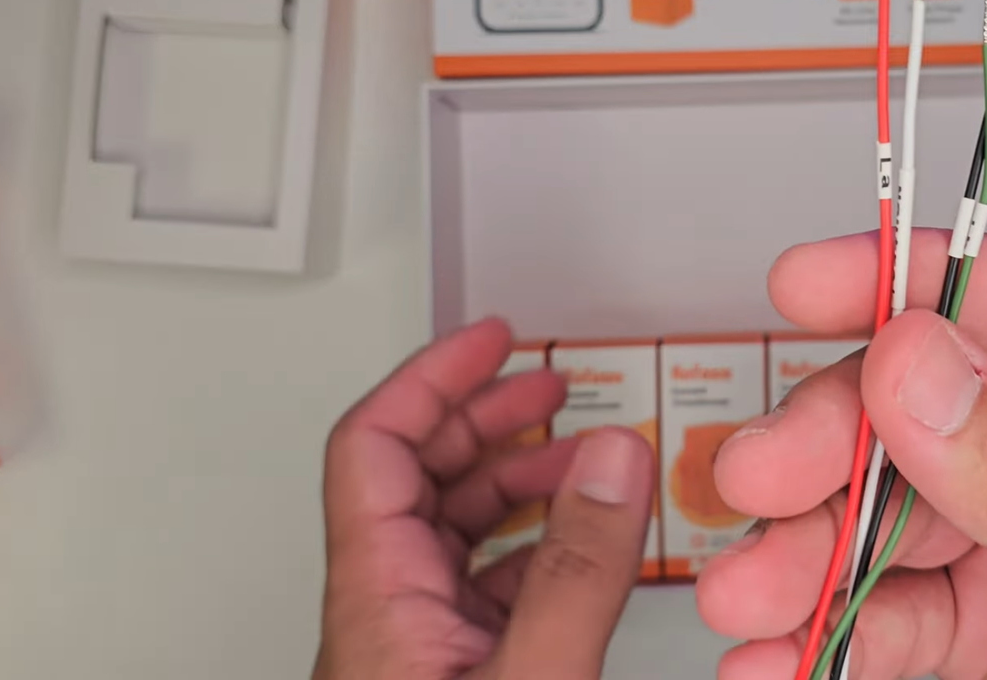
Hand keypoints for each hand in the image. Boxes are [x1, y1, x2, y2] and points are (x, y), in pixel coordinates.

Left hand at [314, 318, 655, 679]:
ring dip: (520, 482)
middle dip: (489, 418)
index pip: (374, 444)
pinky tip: (584, 547)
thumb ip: (576, 572)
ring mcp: (416, 646)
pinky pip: (486, 588)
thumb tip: (613, 461)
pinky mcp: (451, 674)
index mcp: (376, 593)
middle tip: (549, 387)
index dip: (433, 378)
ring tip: (585, 461)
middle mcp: (384, 611)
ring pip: (455, 532)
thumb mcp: (529, 675)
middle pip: (417, 476)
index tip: (493, 340)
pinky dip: (538, 549)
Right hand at [696, 230, 986, 678]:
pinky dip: (821, 638)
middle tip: (760, 475)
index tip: (808, 280)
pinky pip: (886, 619)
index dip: (913, 275)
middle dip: (830, 442)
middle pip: (925, 405)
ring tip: (750, 596)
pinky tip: (779, 654)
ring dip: (804, 550)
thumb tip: (928, 373)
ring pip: (885, 515)